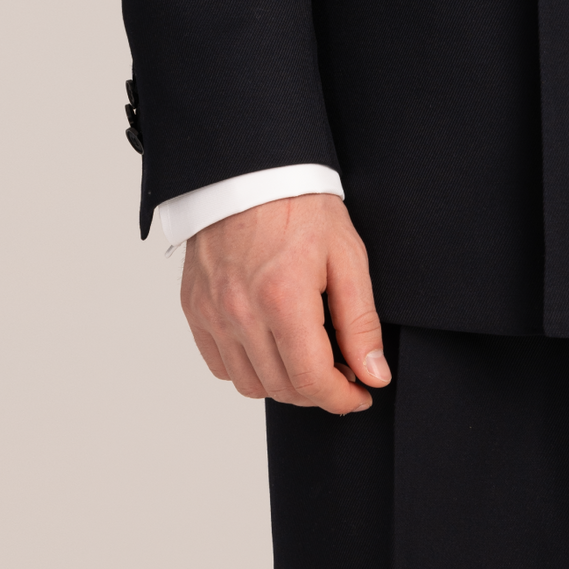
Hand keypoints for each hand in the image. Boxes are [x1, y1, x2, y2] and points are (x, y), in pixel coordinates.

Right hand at [179, 193, 389, 414]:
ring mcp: (212, 313)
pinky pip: (221, 365)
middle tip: (342, 370)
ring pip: (250, 385)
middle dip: (318, 390)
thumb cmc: (300, 205)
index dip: (343, 397)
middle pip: (282, 388)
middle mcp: (240, 312)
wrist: (250, 170)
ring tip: (308, 356)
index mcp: (283, 298)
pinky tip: (272, 344)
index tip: (361, 393)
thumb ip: (361, 321)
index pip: (312, 380)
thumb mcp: (346, 255)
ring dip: (283, 382)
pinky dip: (249, 367)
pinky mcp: (195, 309)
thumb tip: (373, 375)